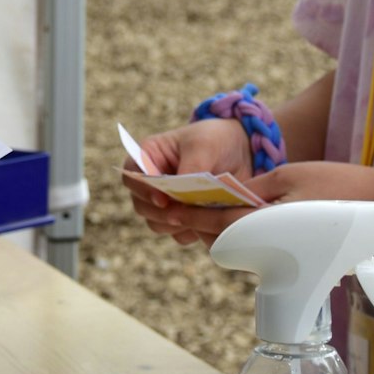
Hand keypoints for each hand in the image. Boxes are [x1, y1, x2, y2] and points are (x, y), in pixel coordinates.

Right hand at [121, 119, 250, 248]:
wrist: (241, 153)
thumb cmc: (215, 140)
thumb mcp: (204, 145)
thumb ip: (191, 167)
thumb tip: (182, 197)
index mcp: (148, 157)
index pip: (132, 177)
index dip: (143, 191)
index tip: (164, 200)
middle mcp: (152, 182)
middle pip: (141, 206)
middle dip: (162, 212)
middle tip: (186, 213)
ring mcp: (166, 203)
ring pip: (157, 223)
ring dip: (176, 224)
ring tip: (201, 215)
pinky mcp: (183, 218)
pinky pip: (179, 234)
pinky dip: (192, 232)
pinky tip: (208, 222)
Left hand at [184, 161, 373, 244]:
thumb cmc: (336, 186)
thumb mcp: (286, 177)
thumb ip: (249, 190)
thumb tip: (218, 196)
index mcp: (266, 224)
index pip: (216, 223)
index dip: (188, 216)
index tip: (167, 210)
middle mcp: (272, 247)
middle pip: (225, 239)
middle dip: (203, 224)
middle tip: (180, 207)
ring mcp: (285, 256)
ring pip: (243, 245)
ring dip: (223, 230)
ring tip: (205, 209)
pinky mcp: (296, 257)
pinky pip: (262, 247)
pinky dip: (246, 234)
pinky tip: (241, 216)